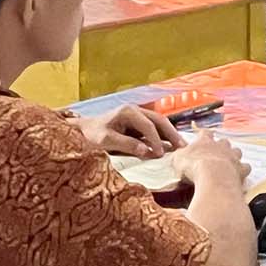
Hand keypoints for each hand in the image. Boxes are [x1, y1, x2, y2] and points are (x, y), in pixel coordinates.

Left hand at [71, 106, 185, 158]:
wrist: (82, 131)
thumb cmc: (91, 135)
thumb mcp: (106, 141)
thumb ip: (126, 144)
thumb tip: (146, 151)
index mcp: (128, 111)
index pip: (148, 126)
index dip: (156, 140)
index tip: (160, 155)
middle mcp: (135, 110)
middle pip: (159, 120)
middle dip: (171, 133)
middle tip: (183, 147)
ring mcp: (137, 115)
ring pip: (159, 123)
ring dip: (170, 134)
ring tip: (181, 147)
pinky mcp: (137, 122)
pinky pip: (154, 128)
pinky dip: (163, 136)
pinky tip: (170, 146)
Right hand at [173, 131, 249, 184]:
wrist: (213, 177)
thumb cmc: (194, 167)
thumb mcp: (178, 160)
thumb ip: (179, 156)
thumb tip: (177, 156)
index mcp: (205, 141)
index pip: (205, 133)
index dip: (204, 135)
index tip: (202, 136)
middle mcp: (221, 146)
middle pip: (224, 141)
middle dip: (221, 146)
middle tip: (216, 153)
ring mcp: (233, 156)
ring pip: (237, 151)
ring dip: (234, 156)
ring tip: (229, 162)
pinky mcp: (241, 169)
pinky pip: (245, 167)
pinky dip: (243, 170)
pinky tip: (239, 174)